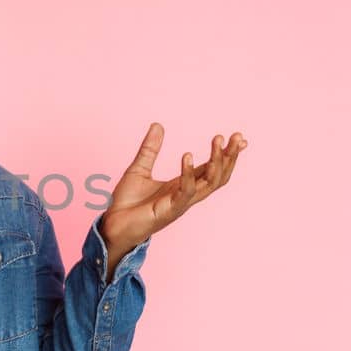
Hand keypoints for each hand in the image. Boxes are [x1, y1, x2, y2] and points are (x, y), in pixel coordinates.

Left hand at [99, 122, 246, 269]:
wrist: (112, 225)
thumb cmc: (127, 203)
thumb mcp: (139, 168)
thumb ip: (150, 148)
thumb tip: (158, 124)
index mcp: (183, 185)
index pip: (210, 168)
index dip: (225, 154)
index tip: (238, 137)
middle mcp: (187, 194)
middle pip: (218, 176)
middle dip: (230, 157)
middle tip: (238, 137)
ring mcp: (181, 203)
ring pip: (209, 183)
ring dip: (217, 162)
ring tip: (218, 140)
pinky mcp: (170, 210)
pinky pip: (186, 192)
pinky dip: (188, 173)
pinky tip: (186, 155)